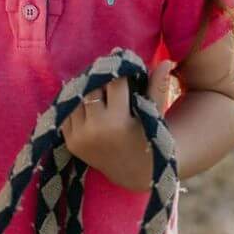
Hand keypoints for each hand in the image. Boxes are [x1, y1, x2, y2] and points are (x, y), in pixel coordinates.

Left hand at [60, 61, 174, 191]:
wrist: (133, 172)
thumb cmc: (148, 139)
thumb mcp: (154, 115)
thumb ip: (157, 88)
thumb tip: (166, 61)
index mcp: (116, 122)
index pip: (114, 83)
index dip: (120, 71)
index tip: (124, 64)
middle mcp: (94, 129)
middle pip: (93, 88)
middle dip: (102, 80)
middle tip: (110, 75)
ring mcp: (79, 136)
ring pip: (77, 98)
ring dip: (87, 90)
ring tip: (99, 87)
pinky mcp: (70, 142)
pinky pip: (68, 113)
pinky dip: (77, 105)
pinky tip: (88, 102)